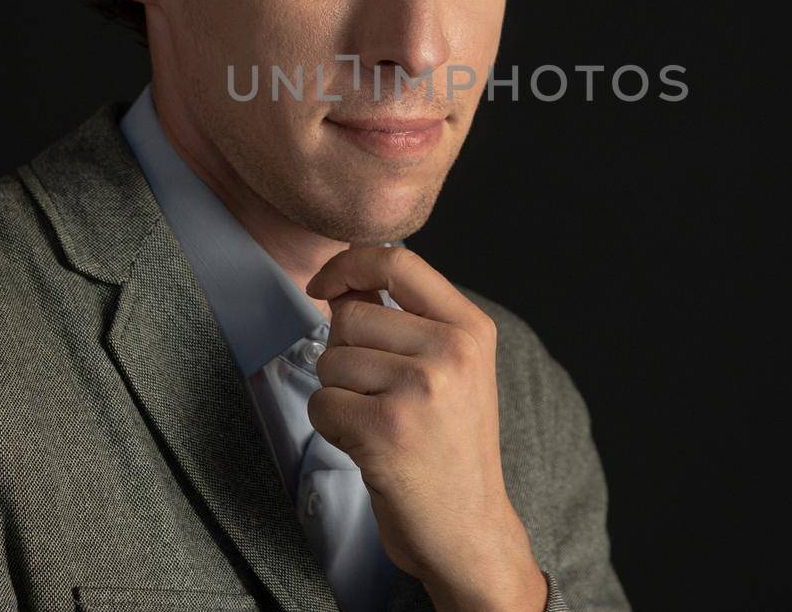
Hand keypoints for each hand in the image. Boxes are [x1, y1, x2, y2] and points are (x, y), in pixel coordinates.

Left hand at [305, 246, 547, 611]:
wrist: (470, 530)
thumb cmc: (450, 448)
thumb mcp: (451, 370)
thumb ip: (403, 320)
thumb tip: (341, 282)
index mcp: (470, 328)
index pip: (397, 260)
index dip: (348, 263)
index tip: (324, 284)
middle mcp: (451, 351)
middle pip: (351, 316)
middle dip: (344, 354)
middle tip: (377, 396)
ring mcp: (419, 389)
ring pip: (331, 360)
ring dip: (338, 394)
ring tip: (377, 424)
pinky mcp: (385, 429)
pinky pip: (322, 403)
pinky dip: (331, 427)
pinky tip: (367, 447)